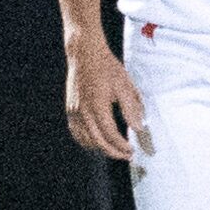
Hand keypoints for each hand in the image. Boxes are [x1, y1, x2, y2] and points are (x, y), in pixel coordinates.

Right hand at [63, 38, 146, 160]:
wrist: (85, 54)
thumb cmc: (106, 67)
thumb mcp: (124, 85)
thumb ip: (131, 108)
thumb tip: (139, 128)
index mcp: (98, 106)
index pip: (110, 135)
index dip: (122, 146)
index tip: (132, 150)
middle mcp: (83, 111)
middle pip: (97, 141)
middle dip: (113, 152)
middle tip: (126, 155)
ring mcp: (74, 111)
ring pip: (85, 139)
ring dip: (100, 148)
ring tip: (113, 149)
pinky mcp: (70, 109)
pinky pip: (76, 132)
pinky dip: (86, 141)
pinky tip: (96, 142)